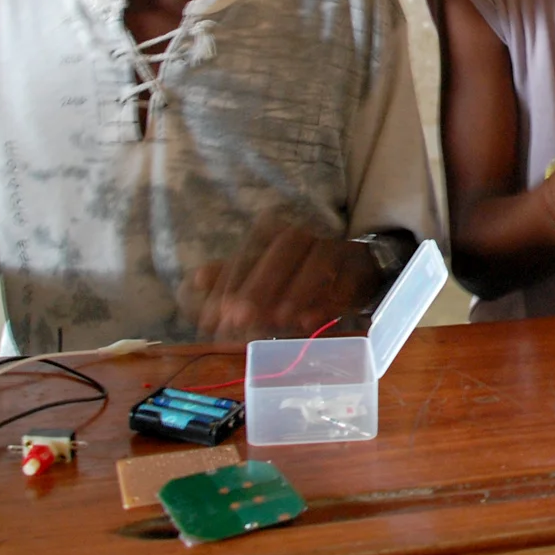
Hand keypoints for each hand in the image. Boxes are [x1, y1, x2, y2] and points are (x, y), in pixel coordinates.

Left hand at [178, 210, 382, 342]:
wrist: (356, 269)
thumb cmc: (298, 273)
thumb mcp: (261, 273)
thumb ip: (230, 277)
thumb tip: (195, 280)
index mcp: (276, 232)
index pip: (250, 248)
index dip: (229, 281)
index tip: (215, 315)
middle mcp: (305, 235)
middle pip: (284, 248)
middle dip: (259, 284)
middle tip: (238, 318)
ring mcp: (335, 249)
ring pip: (318, 260)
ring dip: (296, 291)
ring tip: (277, 320)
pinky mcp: (358, 269)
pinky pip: (346, 281)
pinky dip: (327, 302)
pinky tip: (308, 322)